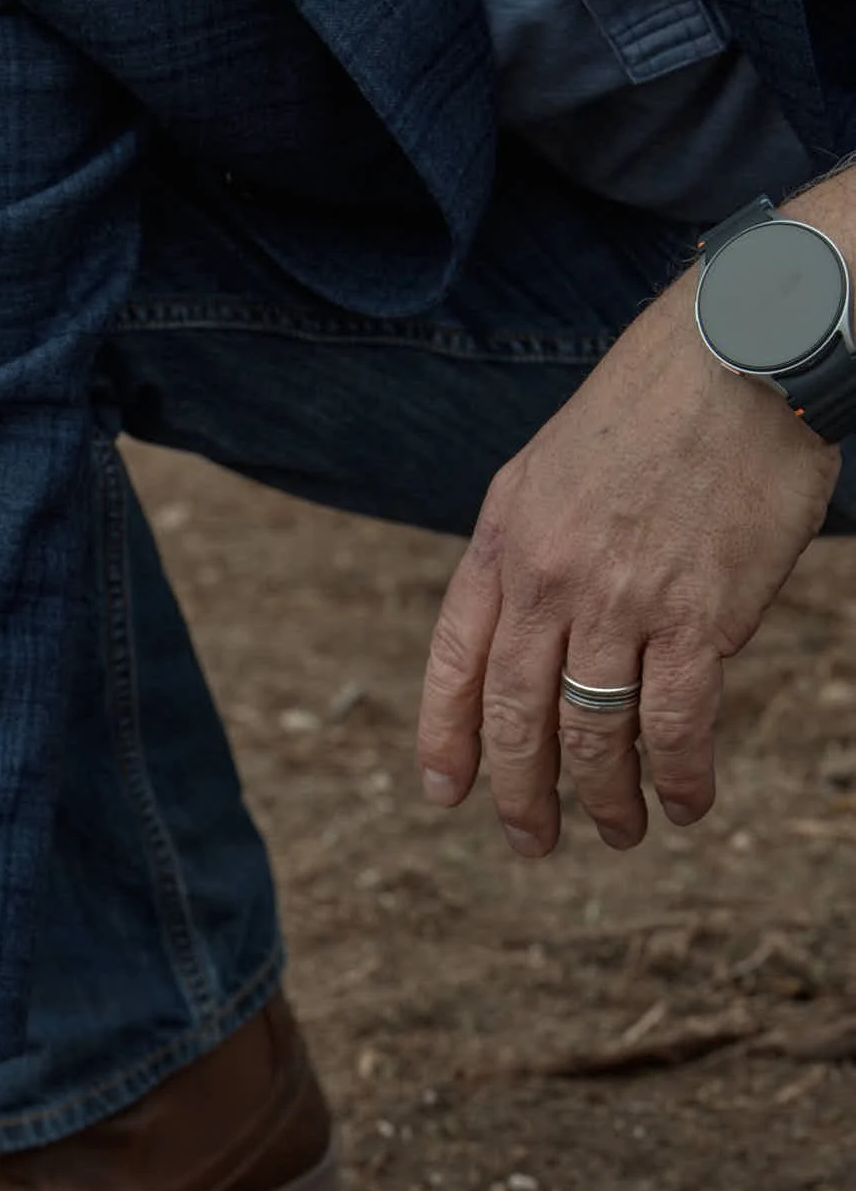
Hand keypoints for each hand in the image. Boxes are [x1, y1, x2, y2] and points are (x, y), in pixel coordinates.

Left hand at [417, 264, 840, 854]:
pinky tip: (685, 802)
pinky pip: (675, 724)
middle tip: (532, 841)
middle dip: (521, 795)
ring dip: (604, 799)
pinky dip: (677, 776)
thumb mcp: (549, 468)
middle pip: (518, 718)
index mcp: (504, 539)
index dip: (447, 738)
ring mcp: (622, 601)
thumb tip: (541, 644)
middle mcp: (550, 578)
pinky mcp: (700, 615)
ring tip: (616, 832)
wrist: (743, 349)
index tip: (447, 792)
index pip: (454, 663)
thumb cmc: (653, 404)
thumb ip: (530, 554)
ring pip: (594, 734)